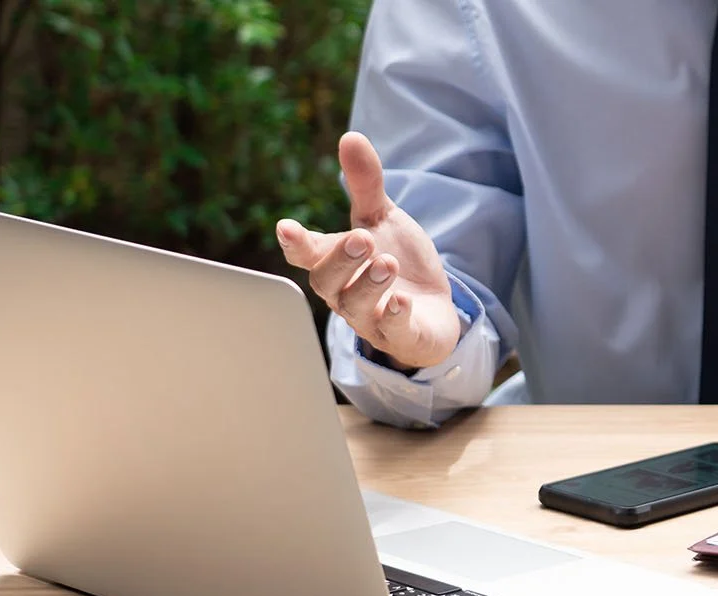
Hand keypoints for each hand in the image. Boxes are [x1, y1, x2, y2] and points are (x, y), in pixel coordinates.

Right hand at [276, 132, 461, 368]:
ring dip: (369, 283)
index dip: (295, 243)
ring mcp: (370, 317)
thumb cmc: (395, 262)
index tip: (286, 227)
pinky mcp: (400, 336)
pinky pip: (391, 332)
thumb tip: (351, 136)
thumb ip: (366, 185)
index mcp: (334, 261)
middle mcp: (344, 292)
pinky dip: (394, 316)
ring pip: (355, 306)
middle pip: (326, 280)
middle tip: (362, 239)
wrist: (431, 311)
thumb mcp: (383, 219)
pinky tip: (402, 300)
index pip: (305, 253)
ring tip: (386, 263)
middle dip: (340, 259)